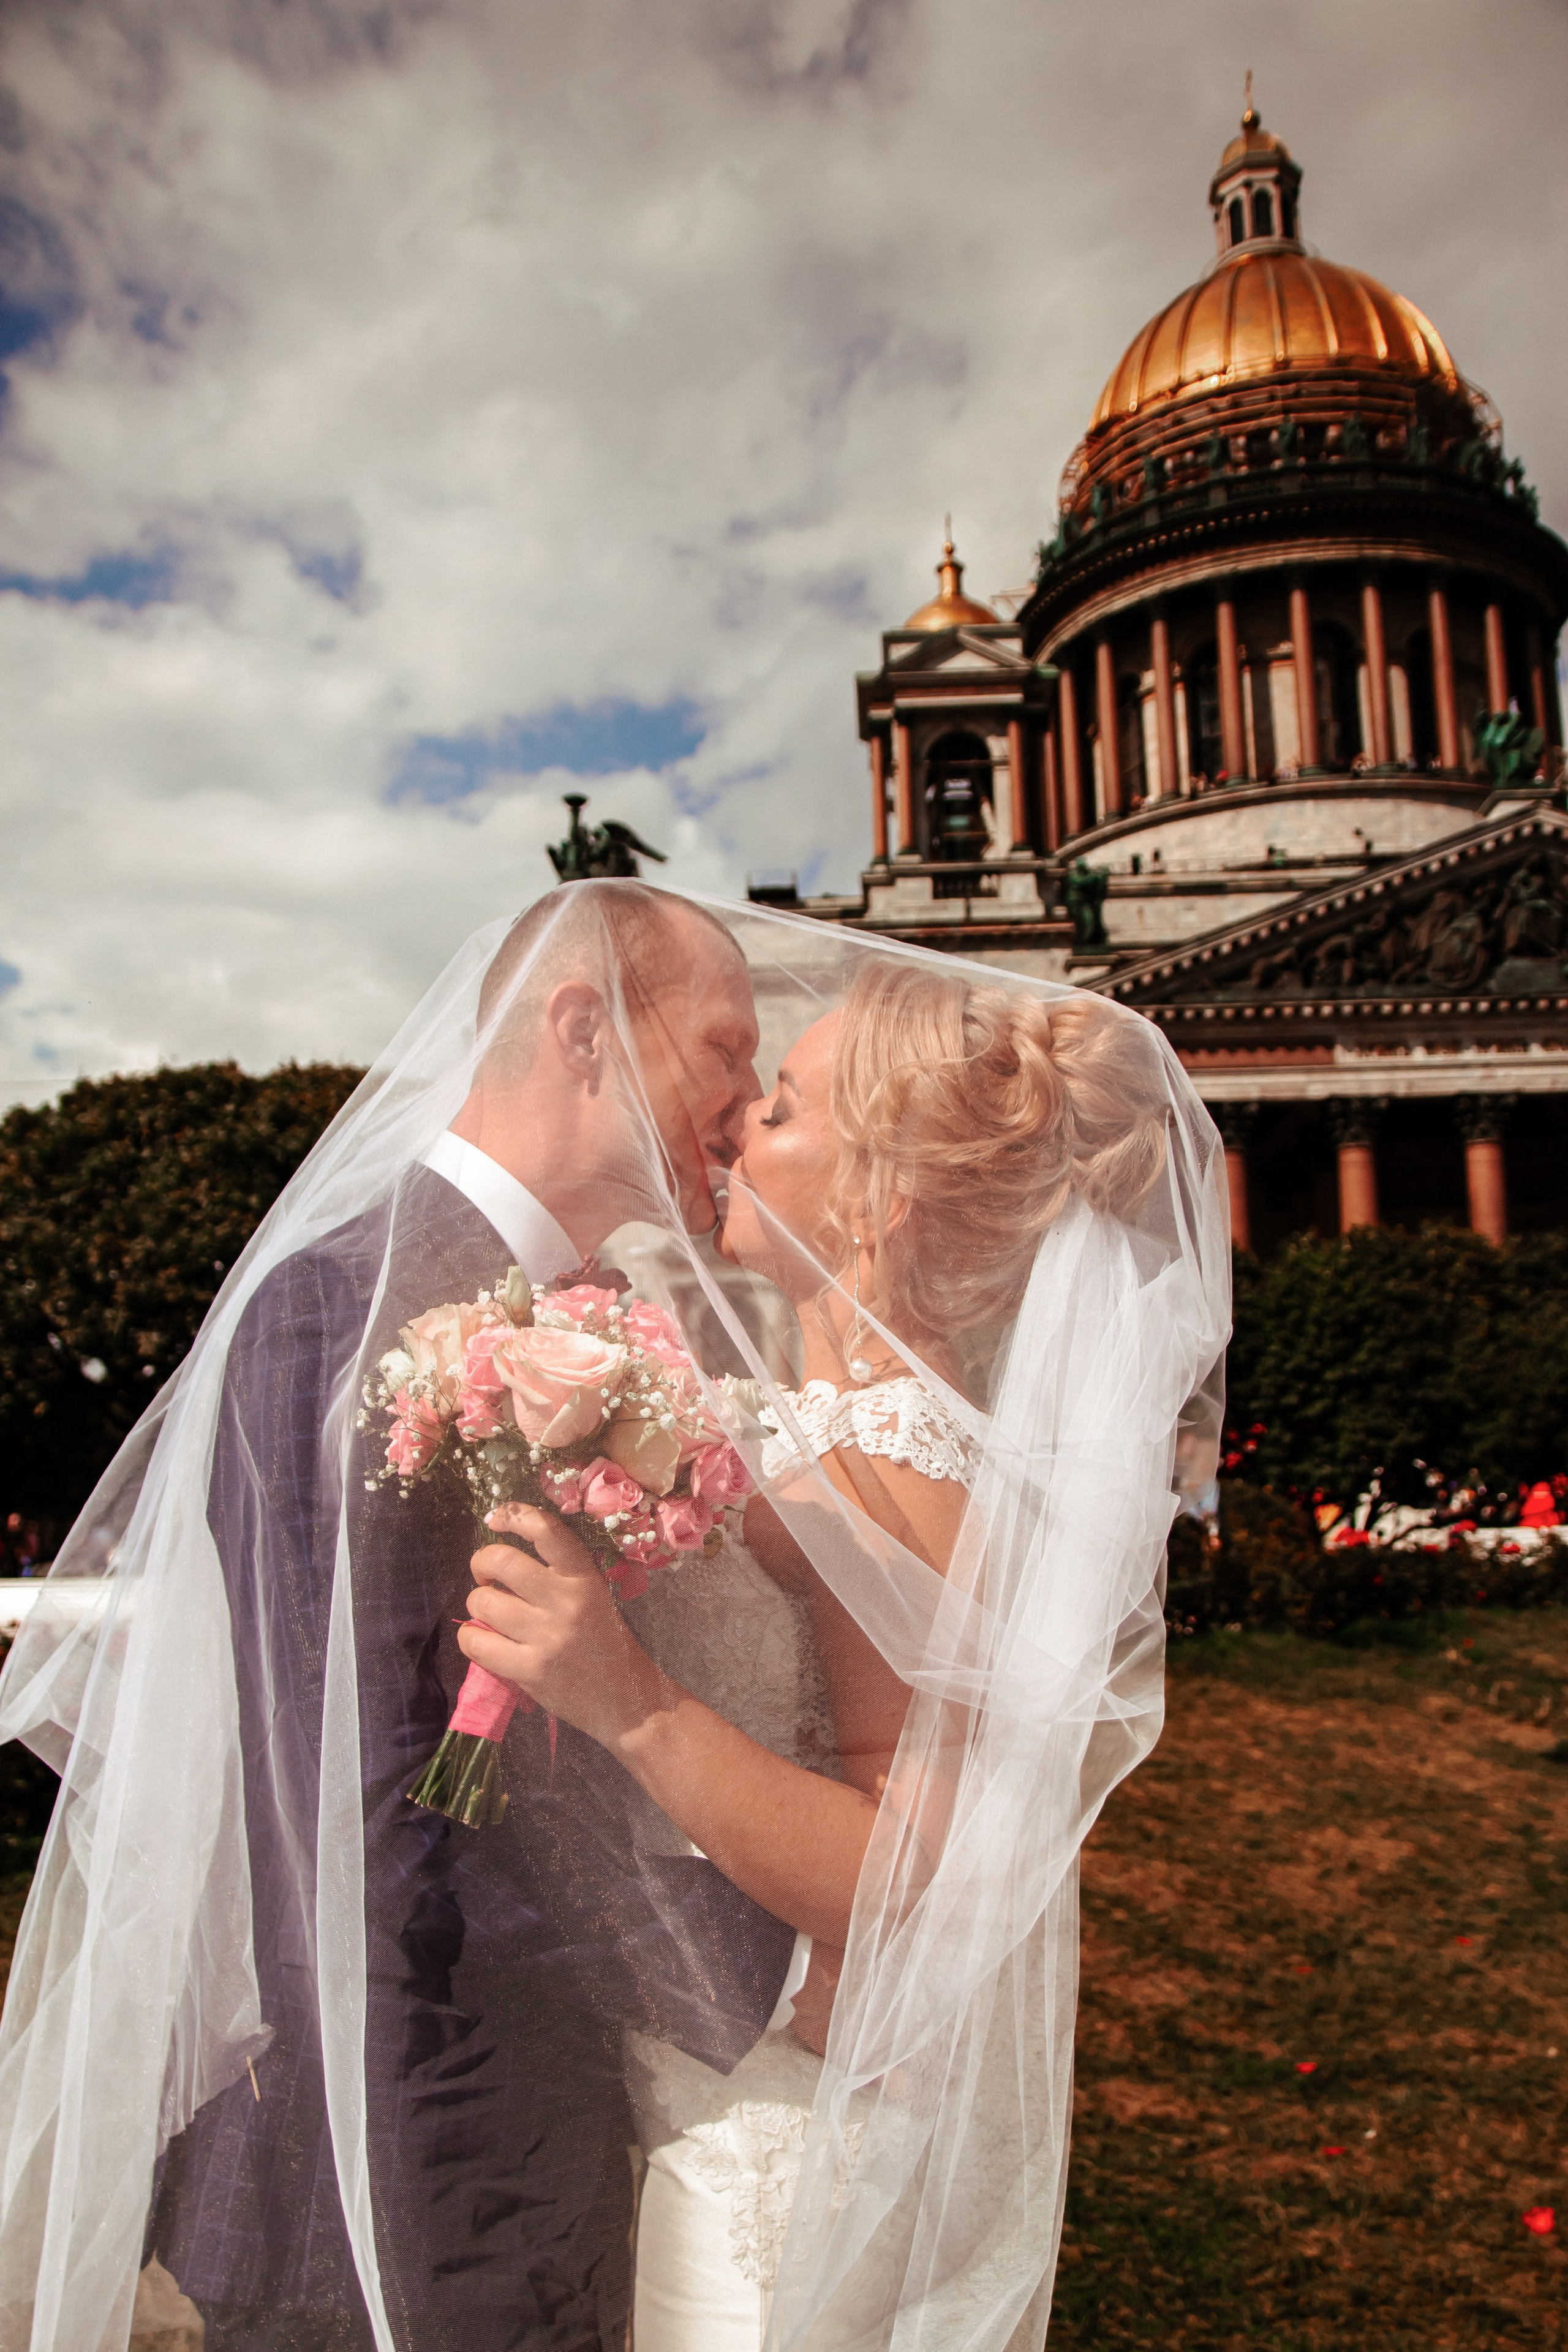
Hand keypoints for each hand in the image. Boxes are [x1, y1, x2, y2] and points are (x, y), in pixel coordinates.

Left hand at [457, 1502, 663, 1749]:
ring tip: (489, 1611)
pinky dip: (470, 1636)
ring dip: (477, 1603)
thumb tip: (503, 1554)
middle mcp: (566, 1601)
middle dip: (481, 1563)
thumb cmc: (604, 1642)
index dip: (513, 1515)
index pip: (546, 1530)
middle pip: (502, 1561)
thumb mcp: (594, 1595)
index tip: (498, 1518)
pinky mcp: (529, 1671)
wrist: (625, 1699)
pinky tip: (481, 1638)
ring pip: (483, 1601)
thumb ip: (559, 1574)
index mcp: (584, 1577)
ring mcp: (546, 1637)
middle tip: (485, 1575)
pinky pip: (476, 1642)